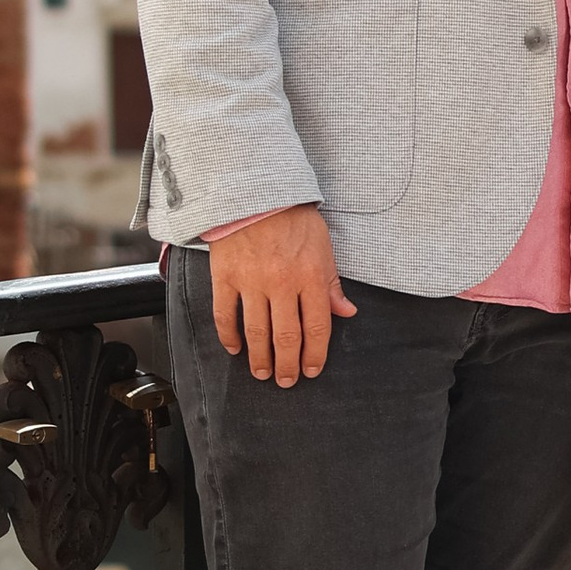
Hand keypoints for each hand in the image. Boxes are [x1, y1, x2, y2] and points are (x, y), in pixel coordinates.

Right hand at [210, 205, 356, 386]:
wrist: (253, 189)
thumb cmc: (291, 215)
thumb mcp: (322, 244)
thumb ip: (332, 282)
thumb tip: (346, 312)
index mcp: (311, 275)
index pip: (316, 328)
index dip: (315, 355)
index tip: (312, 369)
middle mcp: (282, 283)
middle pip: (286, 337)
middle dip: (288, 365)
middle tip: (287, 380)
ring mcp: (251, 281)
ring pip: (257, 332)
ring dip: (261, 358)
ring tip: (263, 372)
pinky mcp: (225, 276)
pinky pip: (226, 315)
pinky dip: (230, 336)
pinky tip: (235, 348)